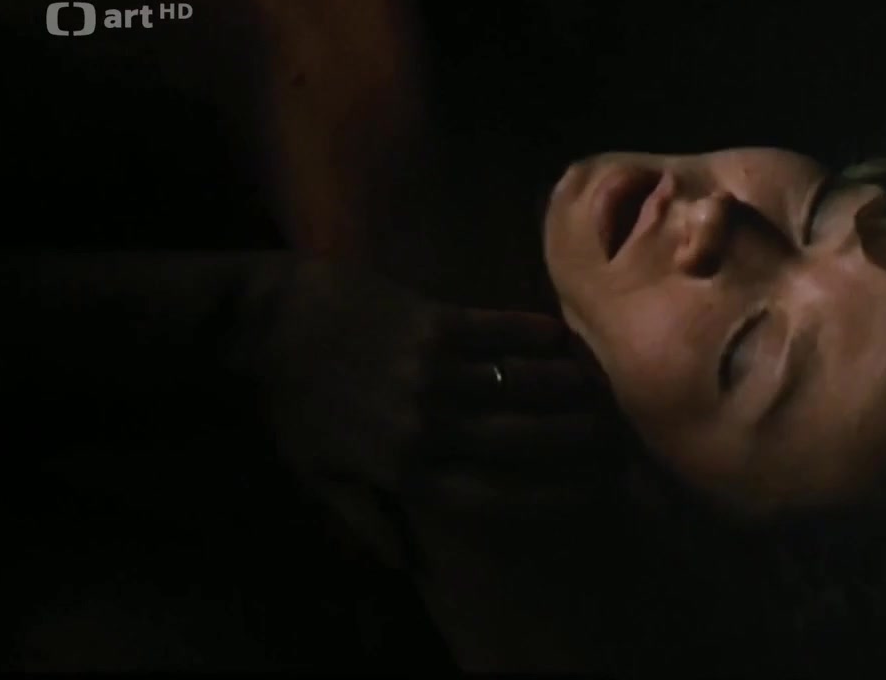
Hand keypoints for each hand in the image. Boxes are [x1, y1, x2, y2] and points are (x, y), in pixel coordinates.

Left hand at [263, 260, 622, 564]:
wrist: (269, 323)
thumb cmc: (293, 403)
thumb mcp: (318, 476)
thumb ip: (365, 520)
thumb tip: (405, 566)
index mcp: (402, 470)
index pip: (493, 497)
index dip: (549, 500)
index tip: (590, 499)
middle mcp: (426, 423)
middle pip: (521, 441)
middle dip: (576, 445)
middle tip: (616, 445)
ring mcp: (431, 368)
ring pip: (519, 384)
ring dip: (567, 390)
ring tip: (603, 395)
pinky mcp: (431, 319)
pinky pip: (496, 330)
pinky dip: (533, 334)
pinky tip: (562, 338)